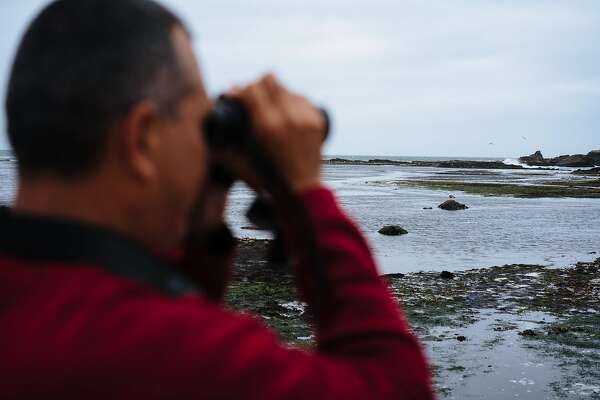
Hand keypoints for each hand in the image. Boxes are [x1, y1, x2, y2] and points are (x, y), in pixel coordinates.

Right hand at [228, 74, 326, 191]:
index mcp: (266, 126)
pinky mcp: (317, 119)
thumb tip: (220, 107)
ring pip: (286, 87)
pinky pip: (302, 97)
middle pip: (270, 79)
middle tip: (253, 98)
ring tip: (270, 109)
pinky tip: (286, 113)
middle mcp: (287, 117)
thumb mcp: (243, 158)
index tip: (236, 95)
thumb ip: (226, 139)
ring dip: (275, 94)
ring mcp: (305, 117)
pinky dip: (292, 102)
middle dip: (258, 86)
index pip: (251, 89)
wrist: (301, 189)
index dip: (240, 90)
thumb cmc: (268, 178)